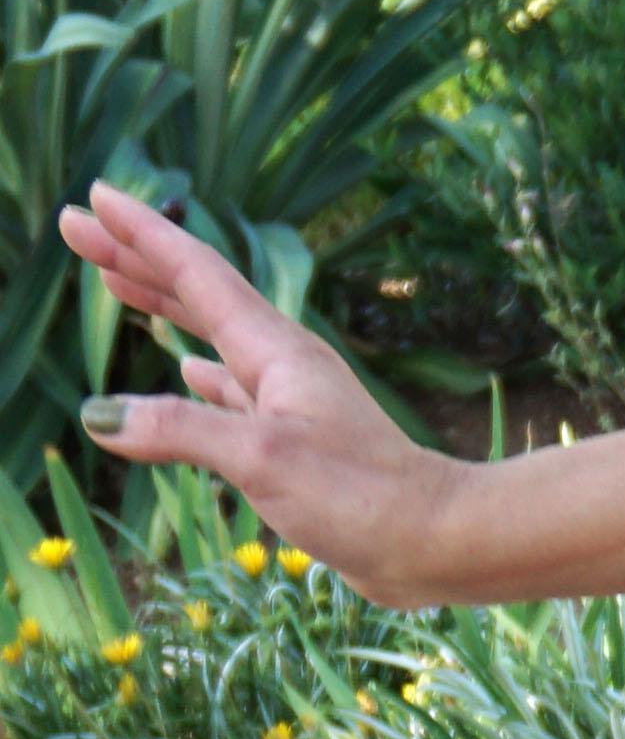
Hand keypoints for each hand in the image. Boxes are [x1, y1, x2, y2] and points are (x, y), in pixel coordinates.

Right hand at [56, 185, 476, 601]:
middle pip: (197, 295)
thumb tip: (103, 416)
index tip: (96, 198)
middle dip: (136, 259)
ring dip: (163, 307)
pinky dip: (200, 373)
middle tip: (75, 226)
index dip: (143, 236)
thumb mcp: (261, 460)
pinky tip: (184, 369)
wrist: (434, 540)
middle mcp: (283, 365)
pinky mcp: (295, 440)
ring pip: (211, 337)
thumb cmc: (360, 496)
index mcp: (276, 352)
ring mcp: (290, 401)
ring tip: (118, 282)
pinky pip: (232, 389)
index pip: (197, 275)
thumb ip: (181, 432)